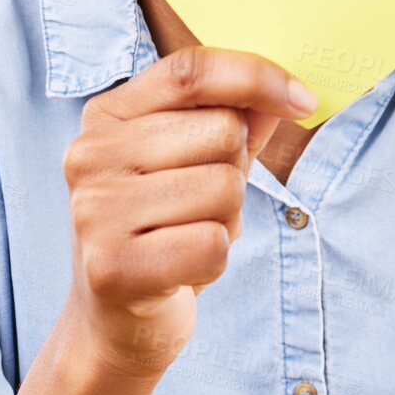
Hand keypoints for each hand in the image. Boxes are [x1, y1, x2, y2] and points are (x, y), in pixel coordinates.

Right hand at [60, 44, 319, 381]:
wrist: (113, 323)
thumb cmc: (163, 229)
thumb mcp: (195, 163)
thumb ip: (234, 121)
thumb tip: (283, 94)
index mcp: (107, 115)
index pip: (191, 71)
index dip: (257, 76)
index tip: (304, 100)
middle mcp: (91, 154)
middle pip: (221, 130)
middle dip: (235, 169)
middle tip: (201, 204)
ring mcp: (95, 211)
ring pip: (223, 188)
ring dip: (226, 219)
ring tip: (187, 236)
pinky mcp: (112, 267)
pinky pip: (212, 245)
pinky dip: (214, 261)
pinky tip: (182, 270)